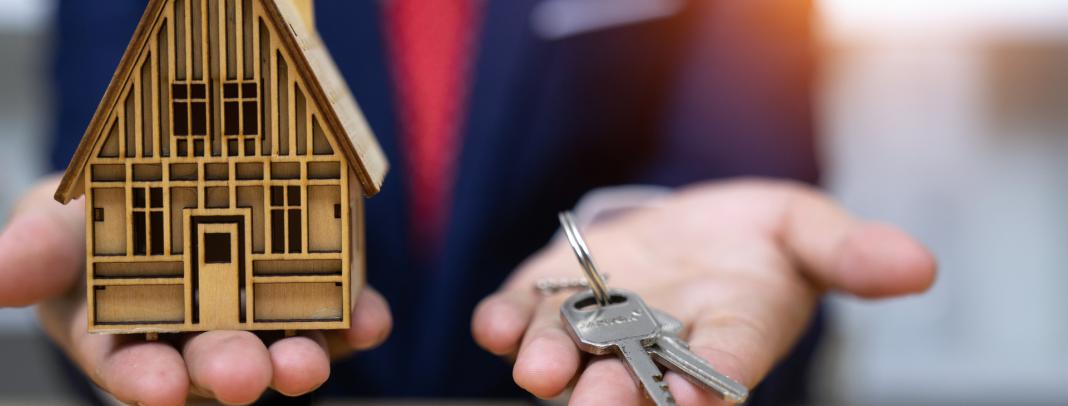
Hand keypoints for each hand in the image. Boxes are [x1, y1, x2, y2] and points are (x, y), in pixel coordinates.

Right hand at [0, 176, 391, 405]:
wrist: (172, 176)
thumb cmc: (100, 213)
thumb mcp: (55, 217)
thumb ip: (34, 252)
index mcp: (125, 335)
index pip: (132, 368)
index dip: (146, 381)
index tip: (159, 389)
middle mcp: (196, 338)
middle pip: (214, 364)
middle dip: (230, 372)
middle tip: (246, 378)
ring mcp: (258, 319)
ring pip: (280, 349)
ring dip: (298, 360)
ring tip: (308, 363)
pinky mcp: (313, 290)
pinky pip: (340, 315)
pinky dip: (358, 321)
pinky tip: (372, 323)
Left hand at [472, 179, 935, 404]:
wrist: (686, 225)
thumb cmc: (753, 239)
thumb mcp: (806, 231)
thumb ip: (848, 253)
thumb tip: (919, 266)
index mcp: (727, 337)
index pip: (722, 367)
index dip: (711, 382)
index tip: (699, 396)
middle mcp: (656, 346)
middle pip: (637, 381)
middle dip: (619, 395)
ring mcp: (597, 325)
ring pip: (573, 357)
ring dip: (554, 366)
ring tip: (541, 374)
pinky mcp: (550, 293)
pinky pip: (520, 316)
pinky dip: (503, 321)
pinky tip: (491, 323)